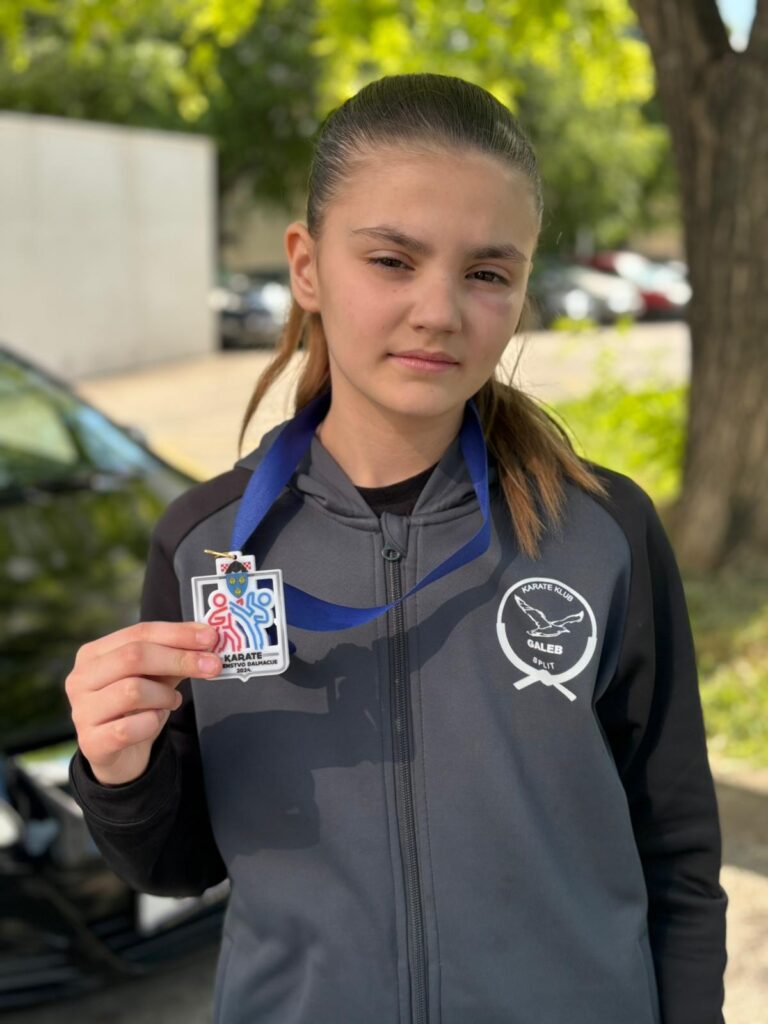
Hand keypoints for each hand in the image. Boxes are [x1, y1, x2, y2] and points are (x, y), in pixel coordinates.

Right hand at [65, 621, 220, 785]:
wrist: (119, 754)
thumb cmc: (136, 707)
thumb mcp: (155, 676)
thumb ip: (176, 656)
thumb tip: (208, 638)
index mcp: (94, 654)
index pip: (139, 633)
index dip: (178, 633)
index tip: (211, 637)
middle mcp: (81, 678)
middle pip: (134, 657)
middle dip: (180, 659)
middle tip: (212, 666)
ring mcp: (82, 711)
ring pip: (133, 690)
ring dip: (165, 695)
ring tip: (173, 700)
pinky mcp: (90, 742)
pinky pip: (129, 728)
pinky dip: (152, 722)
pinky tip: (155, 720)